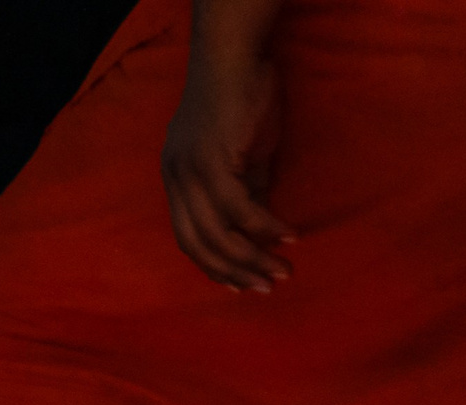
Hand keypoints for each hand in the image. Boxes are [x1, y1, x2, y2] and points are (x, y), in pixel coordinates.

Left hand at [161, 41, 294, 291]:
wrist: (235, 54)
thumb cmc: (241, 96)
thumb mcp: (242, 154)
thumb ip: (247, 189)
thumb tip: (259, 228)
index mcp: (175, 177)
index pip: (187, 237)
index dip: (213, 266)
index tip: (241, 285)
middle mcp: (175, 177)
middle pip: (199, 244)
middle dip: (234, 272)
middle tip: (266, 288)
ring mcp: (190, 171)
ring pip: (219, 233)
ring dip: (253, 258)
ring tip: (283, 272)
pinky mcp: (213, 161)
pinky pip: (241, 210)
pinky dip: (266, 229)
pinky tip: (289, 238)